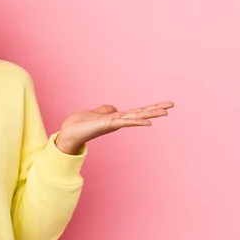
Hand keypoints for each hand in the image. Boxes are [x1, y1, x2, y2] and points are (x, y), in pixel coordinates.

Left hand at [56, 101, 174, 153]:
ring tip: (165, 111)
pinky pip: (125, 122)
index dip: (149, 108)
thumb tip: (114, 108)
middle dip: (155, 109)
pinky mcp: (107, 125)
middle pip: (140, 114)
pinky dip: (136, 122)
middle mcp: (117, 121)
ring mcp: (114, 123)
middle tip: (172, 105)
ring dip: (150, 114)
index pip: (135, 112)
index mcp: (115, 118)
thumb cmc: (78, 125)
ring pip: (135, 117)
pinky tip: (148, 122)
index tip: (164, 105)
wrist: (68, 134)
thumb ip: (104, 111)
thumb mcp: (94, 114)